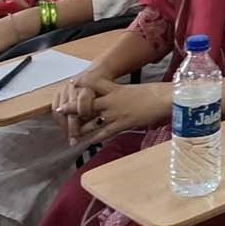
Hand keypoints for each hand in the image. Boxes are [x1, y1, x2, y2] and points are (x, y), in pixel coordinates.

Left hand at [53, 74, 169, 143]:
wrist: (165, 98)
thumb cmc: (157, 92)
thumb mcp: (138, 90)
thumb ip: (126, 94)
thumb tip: (124, 97)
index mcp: (116, 89)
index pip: (95, 83)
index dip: (82, 83)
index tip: (72, 83)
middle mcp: (112, 100)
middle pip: (86, 103)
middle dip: (72, 108)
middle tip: (59, 110)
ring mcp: (116, 113)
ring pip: (92, 121)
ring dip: (81, 128)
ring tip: (71, 133)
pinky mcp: (122, 124)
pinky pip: (104, 133)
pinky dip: (95, 138)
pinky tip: (88, 143)